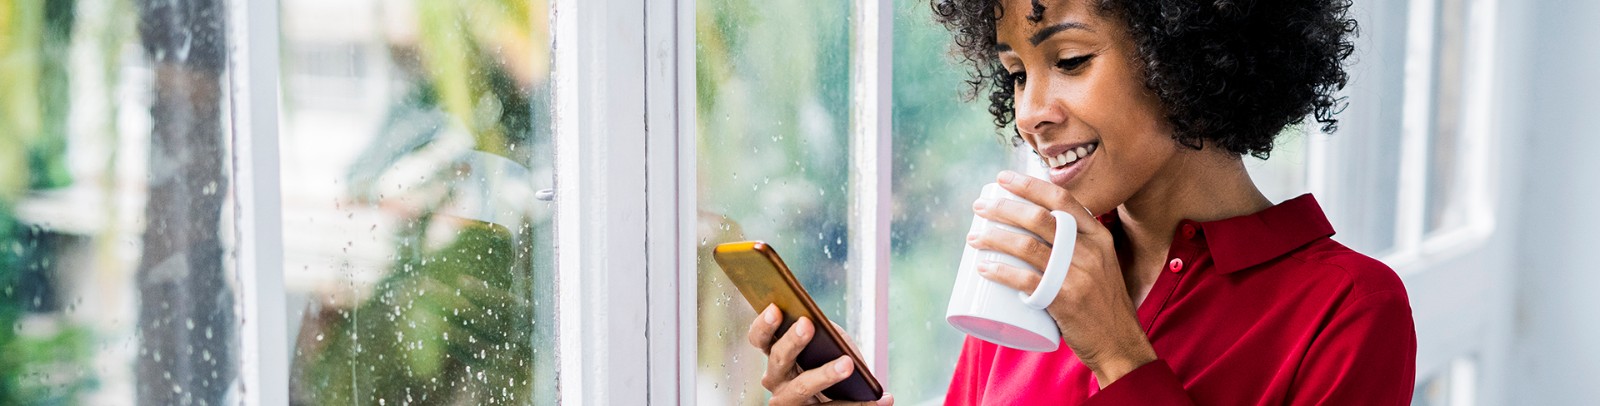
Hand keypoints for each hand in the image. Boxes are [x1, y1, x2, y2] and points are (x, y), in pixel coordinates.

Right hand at [746, 304, 893, 404]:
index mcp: (775, 355)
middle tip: (808, 324)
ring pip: (803, 387)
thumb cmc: (831, 359)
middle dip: (792, 341)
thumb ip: (824, 335)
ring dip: (826, 373)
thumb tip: (828, 330)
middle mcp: (776, 380)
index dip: (764, 324)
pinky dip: (863, 404)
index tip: (775, 308)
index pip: (759, 338)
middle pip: (779, 359)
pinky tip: (886, 397)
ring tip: (848, 363)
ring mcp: (790, 402)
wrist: (842, 396)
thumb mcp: (827, 343)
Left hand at [966, 171, 1157, 386]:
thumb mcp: (1100, 263)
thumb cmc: (1102, 302)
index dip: (1028, 184)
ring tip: (973, 238)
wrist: (1119, 342)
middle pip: (1038, 218)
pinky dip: (1000, 272)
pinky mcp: (1064, 299)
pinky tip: (983, 268)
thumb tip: (1033, 228)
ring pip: (1026, 246)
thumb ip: (1075, 245)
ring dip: (994, 238)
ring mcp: (1077, 275)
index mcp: (1098, 236)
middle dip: (1002, 208)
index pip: (1061, 199)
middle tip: (979, 208)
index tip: (1002, 179)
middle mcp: (1089, 251)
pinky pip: (1026, 280)